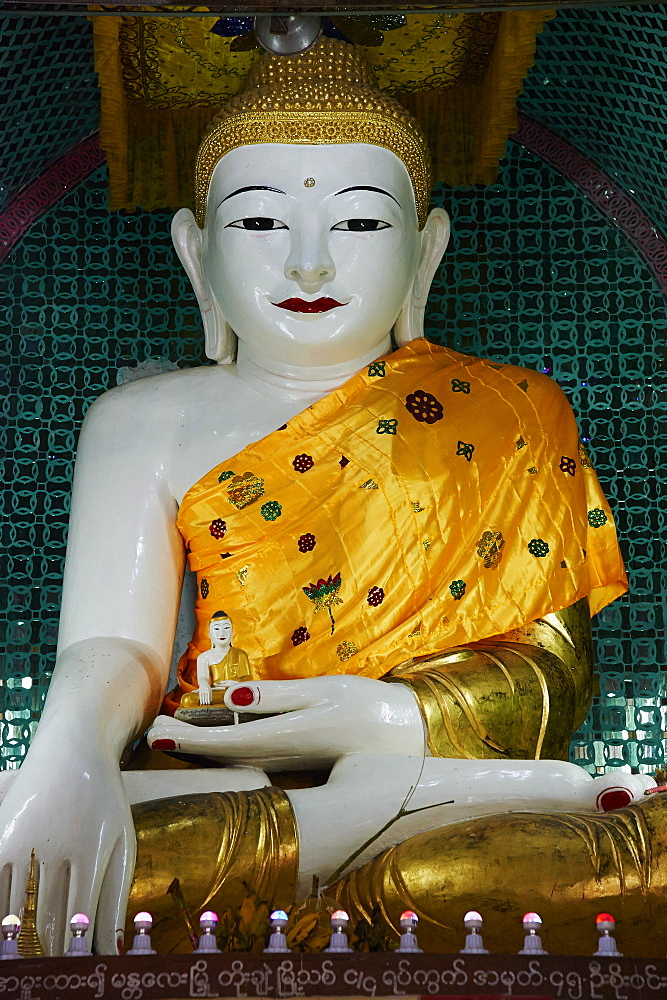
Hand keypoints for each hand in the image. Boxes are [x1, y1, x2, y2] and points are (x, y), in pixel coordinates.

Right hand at [0, 721, 134, 955]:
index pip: (78, 920)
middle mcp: (54, 848)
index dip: (74, 954)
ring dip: (18, 940)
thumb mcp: (122, 841)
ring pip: (13, 910)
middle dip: (48, 954)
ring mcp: (22, 843)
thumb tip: (112, 950)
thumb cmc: (103, 800)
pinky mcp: (0, 838)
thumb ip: (115, 895)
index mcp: (90, 852)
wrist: (72, 748)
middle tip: (52, 976)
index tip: (75, 974)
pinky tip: (6, 931)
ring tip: (29, 962)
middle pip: (45, 919)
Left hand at [148, 675, 424, 770]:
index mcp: (288, 739)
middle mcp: (283, 759)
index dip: (188, 738)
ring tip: (174, 733)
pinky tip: (216, 737)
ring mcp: (291, 765)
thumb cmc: (370, 710)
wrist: (411, 739)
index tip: (157, 731)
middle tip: (153, 732)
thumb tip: (229, 696)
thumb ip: (275, 696)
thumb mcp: (325, 693)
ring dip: (202, 749)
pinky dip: (225, 749)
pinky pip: (251, 759)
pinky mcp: (299, 763)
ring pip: (234, 761)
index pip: (225, 741)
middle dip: (187, 746)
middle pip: (223, 756)